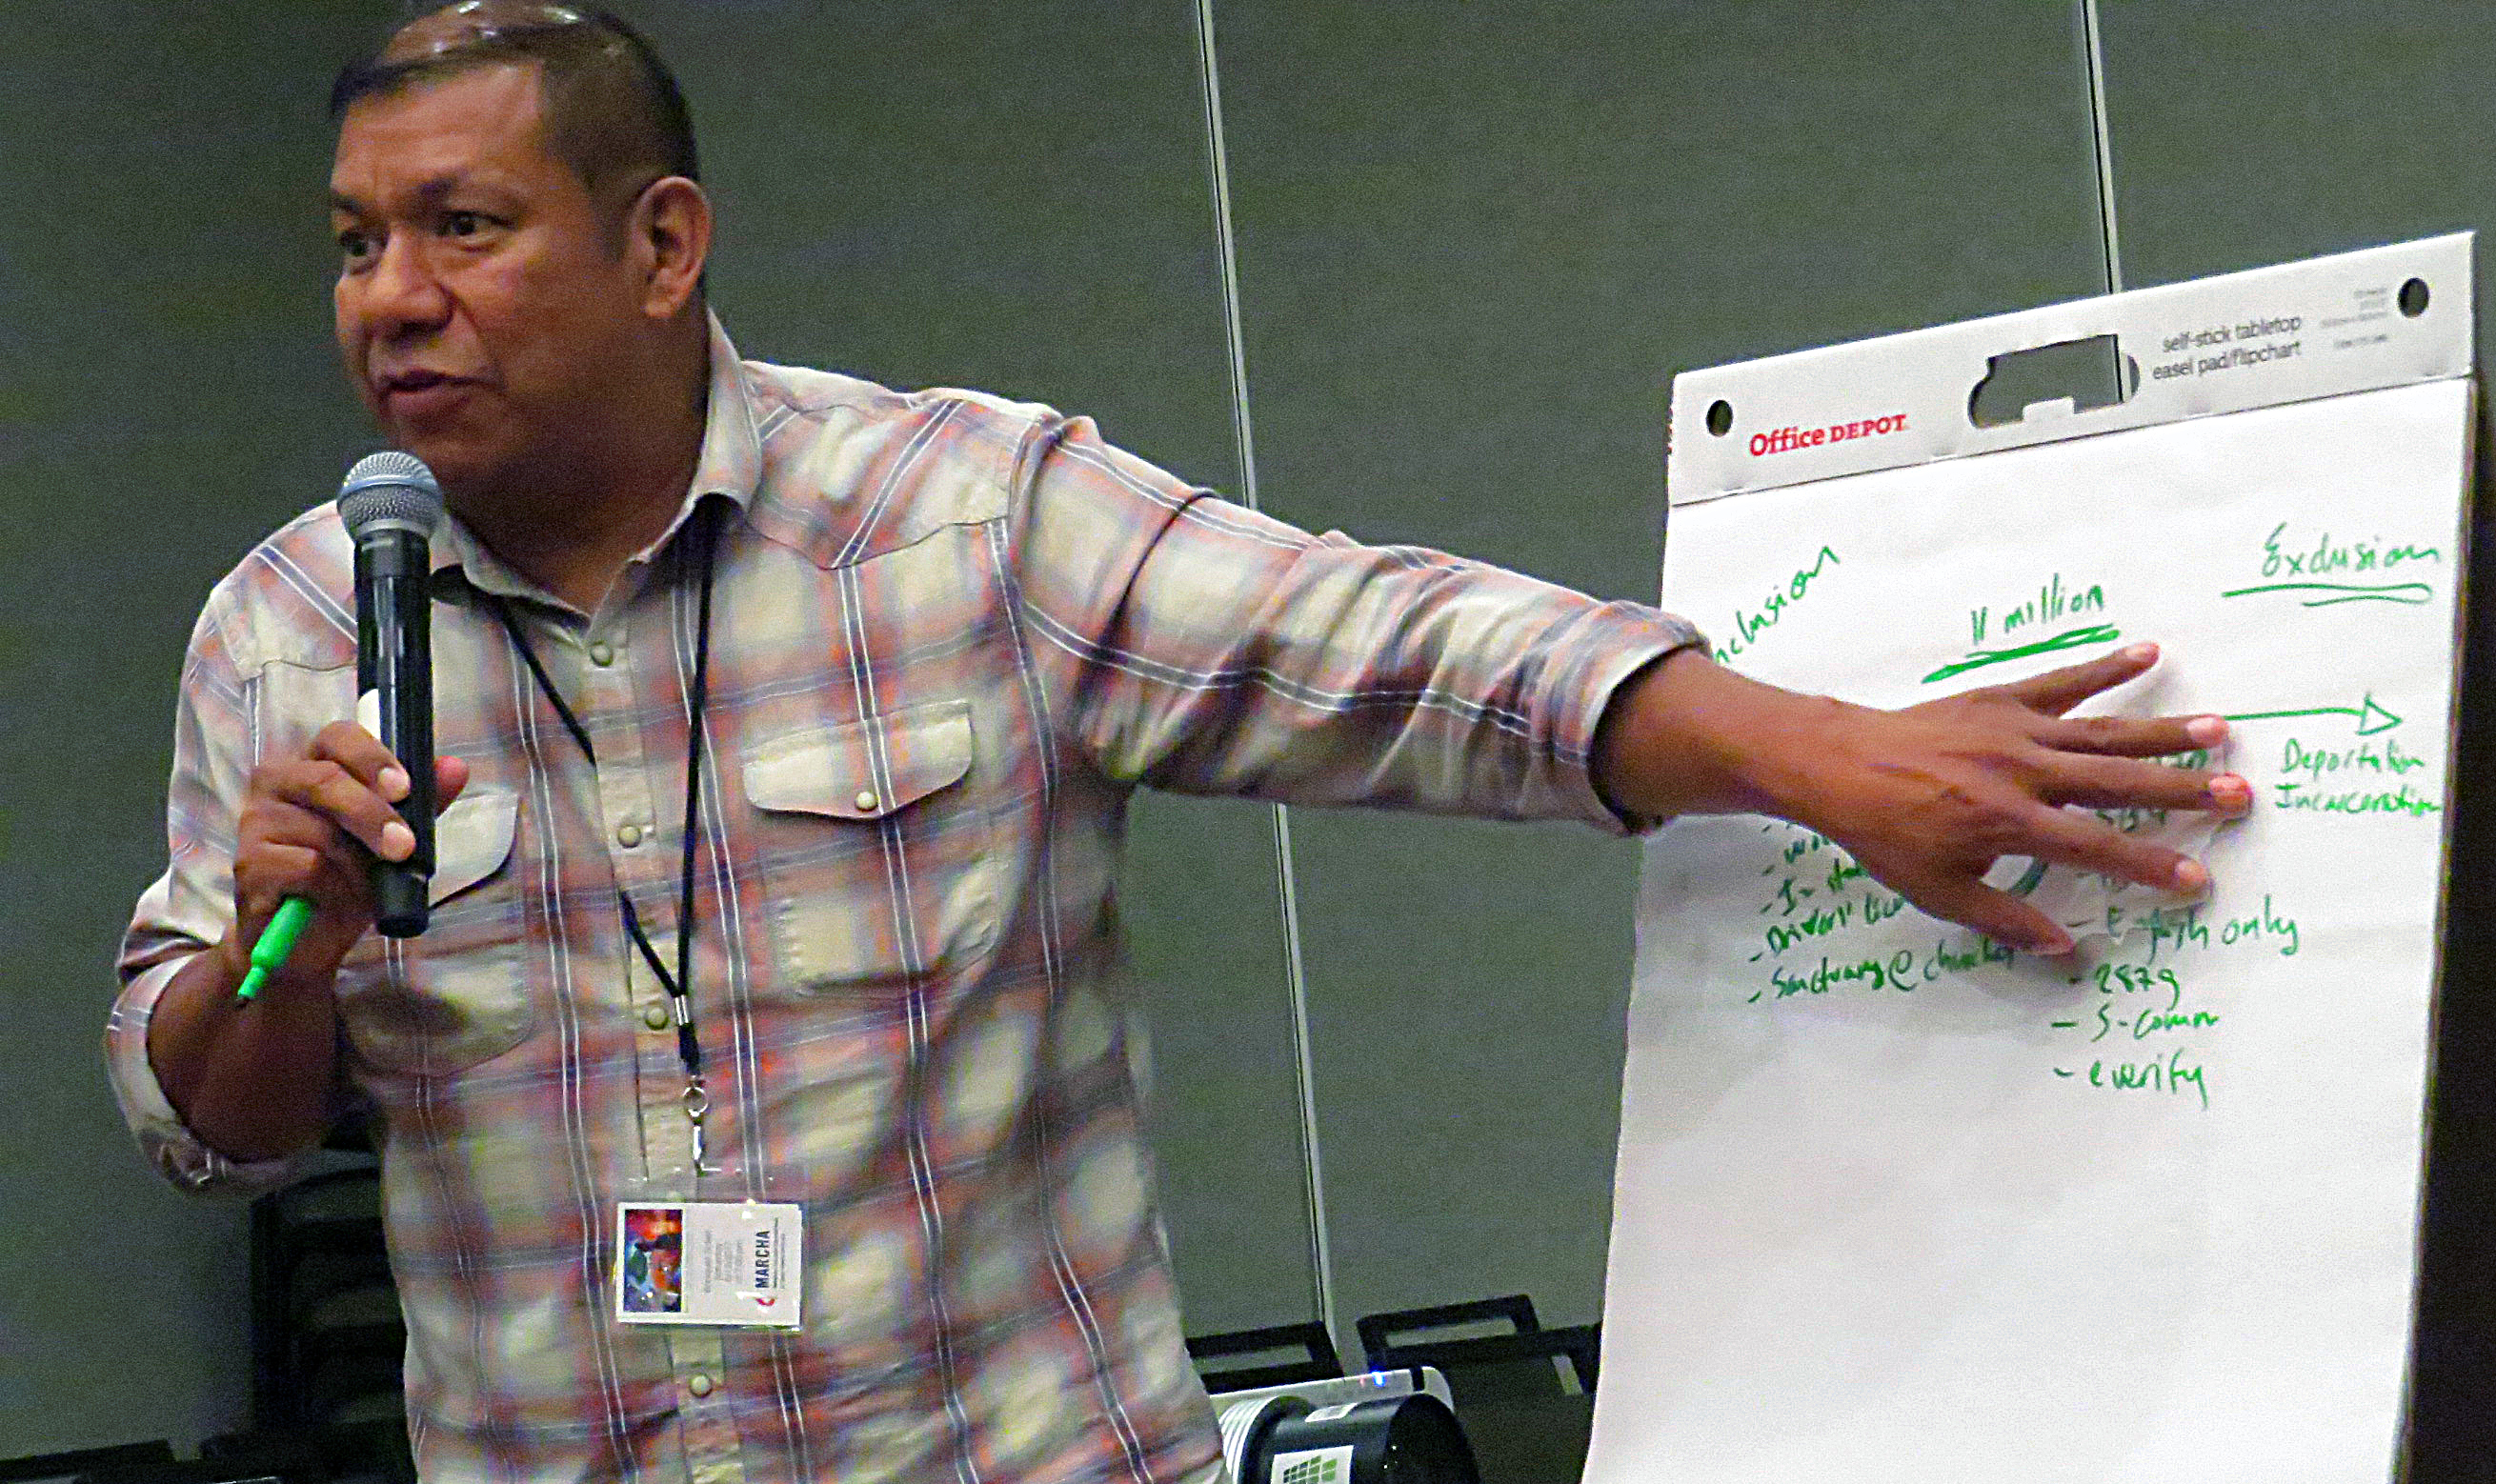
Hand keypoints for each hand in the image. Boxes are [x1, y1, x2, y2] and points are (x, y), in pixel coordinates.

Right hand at [223, 721, 470, 987]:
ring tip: (356, 884)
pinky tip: (328, 898)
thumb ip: (421, 804)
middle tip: (404, 847)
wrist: (305, 942)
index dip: (371, 757)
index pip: (337, 737)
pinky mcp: (248, 864)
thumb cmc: (346, 881)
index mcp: (312, 766)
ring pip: (321, 830)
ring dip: (354, 864)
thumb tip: (456, 768)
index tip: (404, 788)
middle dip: (373, 815)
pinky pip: (306, 867)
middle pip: (325, 779)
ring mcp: (255, 822)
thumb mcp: (392, 840)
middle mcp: (276, 784)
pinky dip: (332, 887)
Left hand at [1595, 642, 2250, 953]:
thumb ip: (2007, 922)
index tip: (2197, 879)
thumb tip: (2067, 954)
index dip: (2148, 867)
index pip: (2096, 850)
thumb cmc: (1886, 834)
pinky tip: (2149, 653)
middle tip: (2240, 794)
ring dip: (2162, 732)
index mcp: (2009, 824)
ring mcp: (2013, 730)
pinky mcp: (1999, 699)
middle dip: (2182, 791)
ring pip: (2102, 731)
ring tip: (2218, 731)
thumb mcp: (1939, 891)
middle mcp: (2021, 773)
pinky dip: (2104, 666)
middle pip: (2117, 784)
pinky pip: (2060, 680)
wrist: (1838, 766)